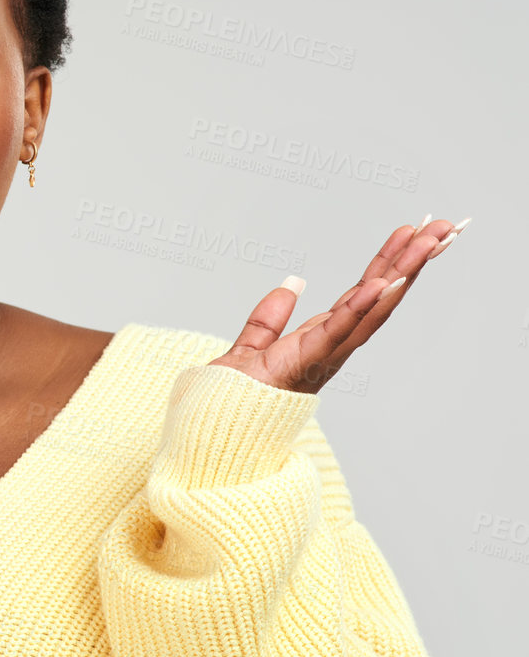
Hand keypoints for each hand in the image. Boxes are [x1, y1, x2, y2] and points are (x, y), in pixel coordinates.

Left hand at [211, 215, 468, 393]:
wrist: (213, 430)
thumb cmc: (233, 400)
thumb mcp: (250, 347)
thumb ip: (268, 318)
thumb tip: (290, 284)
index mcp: (321, 340)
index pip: (362, 294)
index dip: (389, 263)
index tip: (413, 233)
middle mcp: (331, 347)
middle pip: (379, 297)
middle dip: (412, 262)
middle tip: (444, 226)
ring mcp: (322, 356)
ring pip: (370, 309)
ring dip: (401, 274)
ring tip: (428, 242)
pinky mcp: (303, 363)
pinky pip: (336, 331)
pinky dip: (358, 308)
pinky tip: (379, 282)